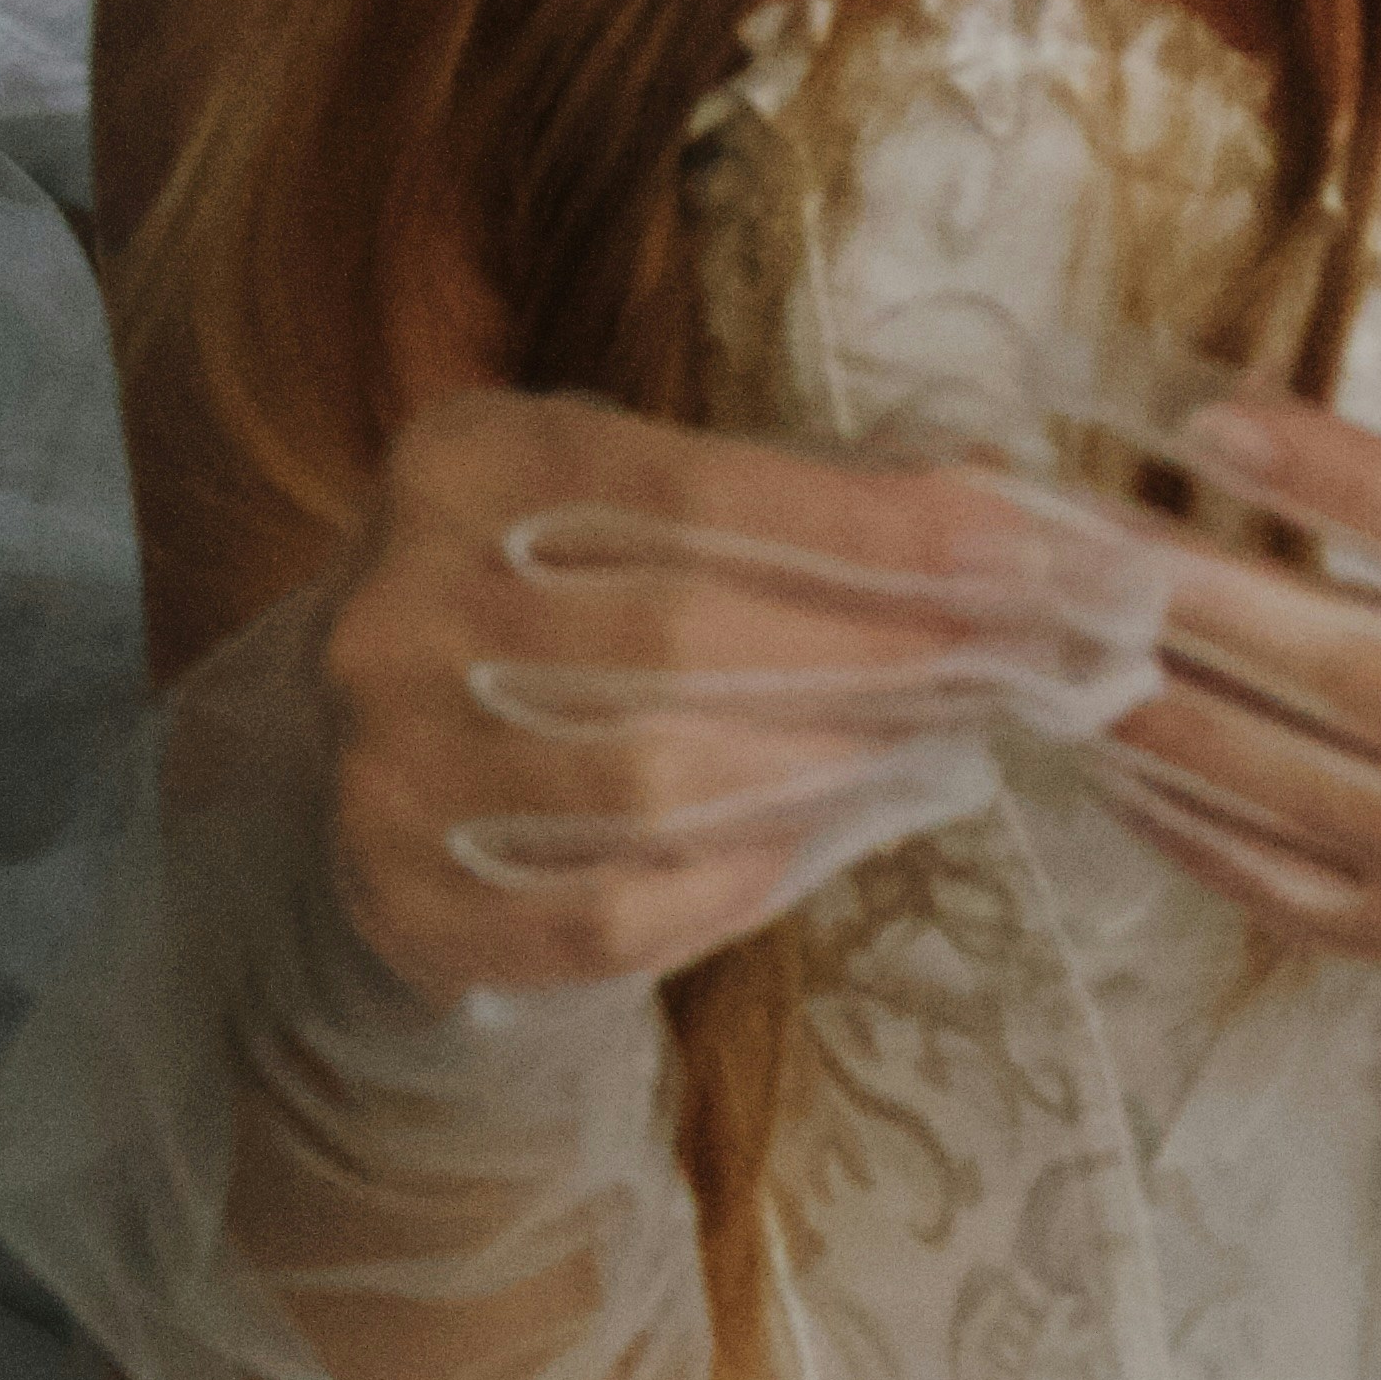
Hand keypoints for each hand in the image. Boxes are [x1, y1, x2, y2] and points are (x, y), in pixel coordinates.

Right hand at [300, 388, 1170, 1010]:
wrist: (346, 760)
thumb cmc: (548, 606)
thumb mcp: (625, 502)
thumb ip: (787, 503)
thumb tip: (1008, 520)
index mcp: (470, 466)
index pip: (703, 488)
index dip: (880, 528)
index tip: (1034, 553)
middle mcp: (404, 611)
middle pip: (686, 637)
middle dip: (884, 654)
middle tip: (1020, 665)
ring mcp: (391, 772)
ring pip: (657, 784)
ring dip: (831, 768)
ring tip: (933, 748)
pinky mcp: (410, 910)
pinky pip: (616, 913)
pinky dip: (741, 878)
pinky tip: (814, 837)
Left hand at [1086, 276, 1380, 1095]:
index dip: (1340, 485)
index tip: (1213, 419)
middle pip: (1362, 685)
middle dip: (1189, 605)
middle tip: (1055, 541)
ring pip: (1325, 812)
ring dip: (1174, 733)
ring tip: (1050, 656)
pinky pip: (1351, 924)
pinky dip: (1234, 862)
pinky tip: (1145, 800)